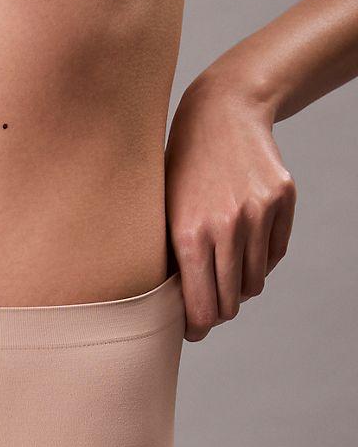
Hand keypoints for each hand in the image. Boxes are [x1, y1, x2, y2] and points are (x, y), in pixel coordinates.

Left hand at [165, 69, 296, 341]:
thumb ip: (172, 262)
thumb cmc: (182, 171)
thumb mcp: (163, 215)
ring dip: (241, 287)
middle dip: (219, 312)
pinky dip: (261, 261)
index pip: (202, 308)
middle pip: (231, 302)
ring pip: (255, 282)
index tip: (193, 331)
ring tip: (225, 274)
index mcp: (189, 236)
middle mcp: (227, 227)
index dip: (197, 328)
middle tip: (210, 310)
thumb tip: (181, 312)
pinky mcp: (282, 200)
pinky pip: (275, 255)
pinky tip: (244, 248)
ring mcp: (258, 213)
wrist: (221, 114)